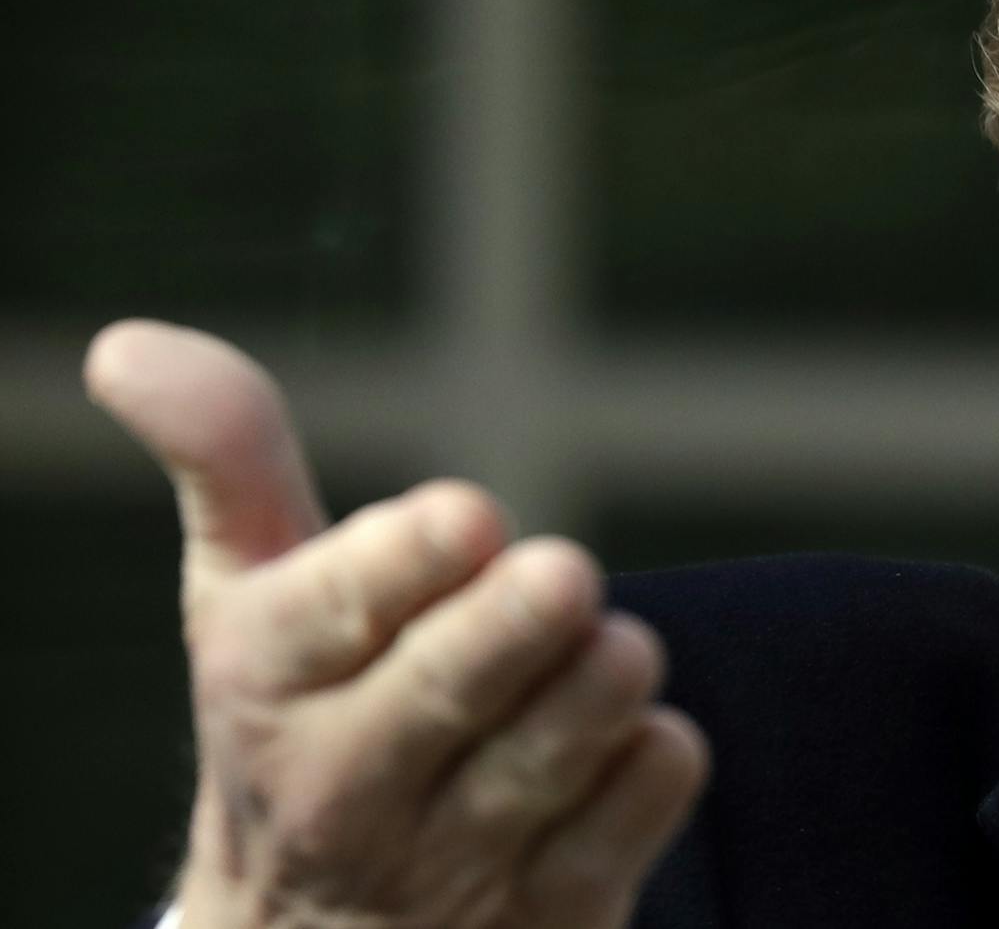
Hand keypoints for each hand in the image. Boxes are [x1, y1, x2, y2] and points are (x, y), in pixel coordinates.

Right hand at [87, 320, 707, 927]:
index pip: (334, 612)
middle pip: (453, 686)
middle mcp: (344, 786)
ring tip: (605, 650)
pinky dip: (655, 755)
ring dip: (606, 674)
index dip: (411, 558)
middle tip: (565, 574)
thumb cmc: (305, 712)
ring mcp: (450, 866)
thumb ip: (223, 456)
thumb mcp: (247, 592)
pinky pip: (644, 801)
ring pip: (563, 743)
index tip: (468, 517)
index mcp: (265, 681)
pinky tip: (619, 745)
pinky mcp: (553, 917)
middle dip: (521, 618)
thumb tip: (126, 345)